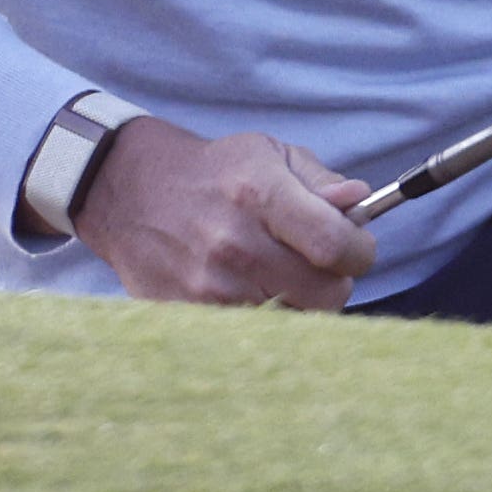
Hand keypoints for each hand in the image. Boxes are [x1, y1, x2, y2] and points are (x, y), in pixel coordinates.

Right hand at [75, 116, 378, 307]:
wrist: (130, 193)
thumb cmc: (215, 173)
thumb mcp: (270, 155)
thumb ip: (322, 181)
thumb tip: (359, 203)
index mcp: (260, 195)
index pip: (334, 245)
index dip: (360, 252)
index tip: (357, 249)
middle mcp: (235, 245)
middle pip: (325, 295)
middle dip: (335, 281)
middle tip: (320, 265)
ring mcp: (210, 288)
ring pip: (295, 321)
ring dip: (300, 303)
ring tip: (281, 274)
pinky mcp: (190, 316)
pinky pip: (256, 336)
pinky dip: (265, 317)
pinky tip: (252, 290)